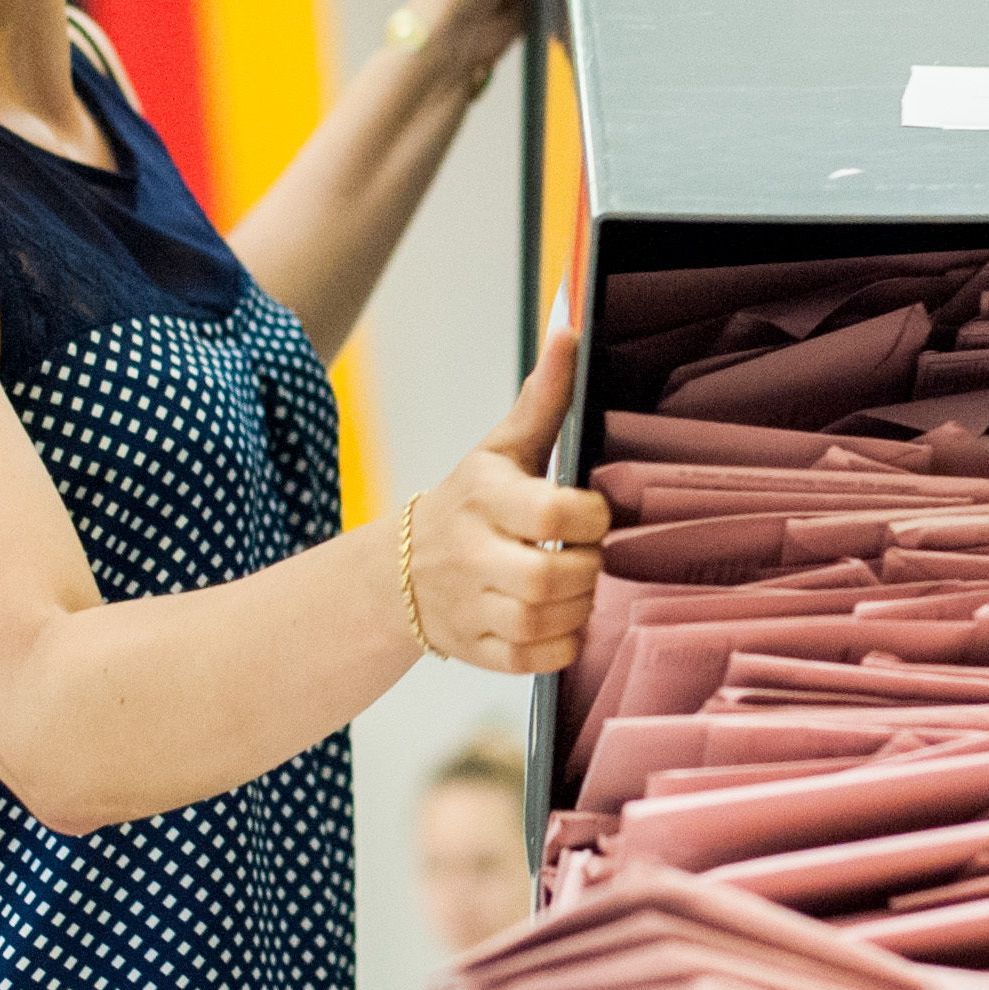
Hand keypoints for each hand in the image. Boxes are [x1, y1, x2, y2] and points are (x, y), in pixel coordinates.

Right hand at [405, 330, 609, 674]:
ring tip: (576, 584)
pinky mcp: (474, 648)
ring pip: (542, 621)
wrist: (398, 571)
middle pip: (549, 576)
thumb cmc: (469, 501)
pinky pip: (532, 661)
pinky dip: (559, 646)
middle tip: (588, 554)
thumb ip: (543, 396)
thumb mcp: (500, 447)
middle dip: (586, 568)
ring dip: (576, 606)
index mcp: (483, 496)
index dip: (589, 516)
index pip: (552, 513)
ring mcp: (469, 605)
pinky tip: (560, 620)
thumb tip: (570, 328)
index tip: (591, 512)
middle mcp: (470, 553)